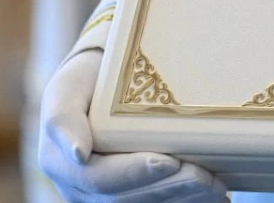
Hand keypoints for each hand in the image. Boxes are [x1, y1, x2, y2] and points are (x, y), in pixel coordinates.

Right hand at [39, 50, 228, 202]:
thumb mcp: (67, 88)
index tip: (168, 160)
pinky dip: (184, 202)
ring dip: (181, 200)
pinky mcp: (125, 198)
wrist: (94, 90)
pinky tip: (213, 198)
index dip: (134, 172)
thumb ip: (64, 117)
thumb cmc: (84, 83)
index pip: (98, 177)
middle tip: (204, 176)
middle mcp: (77, 188)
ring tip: (215, 187)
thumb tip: (78, 153)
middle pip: (125, 199)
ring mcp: (100, 198)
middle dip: (168, 188)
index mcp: (58, 162)